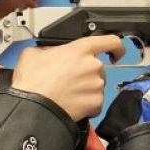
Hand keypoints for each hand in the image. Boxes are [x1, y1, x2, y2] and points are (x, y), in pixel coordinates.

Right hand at [11, 35, 125, 122]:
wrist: (33, 108)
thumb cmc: (33, 82)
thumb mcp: (34, 53)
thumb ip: (50, 49)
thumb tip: (51, 52)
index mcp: (80, 49)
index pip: (109, 41)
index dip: (116, 47)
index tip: (116, 53)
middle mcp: (92, 66)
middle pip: (98, 68)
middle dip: (87, 75)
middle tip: (70, 81)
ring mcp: (96, 85)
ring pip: (97, 86)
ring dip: (86, 90)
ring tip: (68, 94)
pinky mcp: (96, 103)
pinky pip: (95, 103)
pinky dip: (87, 105)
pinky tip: (72, 104)